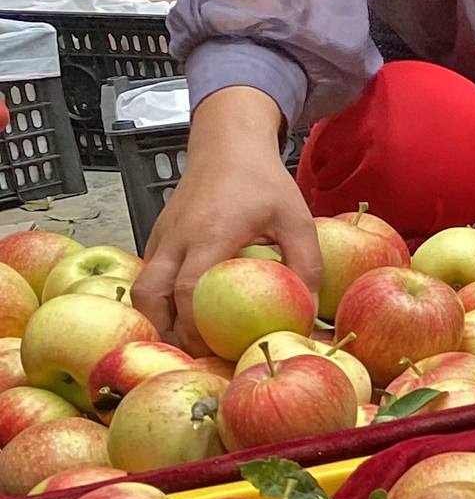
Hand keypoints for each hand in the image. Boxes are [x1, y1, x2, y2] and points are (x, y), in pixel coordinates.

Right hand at [133, 88, 323, 353]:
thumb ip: (307, 264)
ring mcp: (161, 235)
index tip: (211, 351)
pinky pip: (146, 274)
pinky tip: (181, 316)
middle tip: (192, 357)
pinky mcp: (157, 235)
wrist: (227, 141)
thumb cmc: (263, 181)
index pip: (187, 288)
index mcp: (209, 233)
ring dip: (156, 319)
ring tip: (185, 343)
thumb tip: (310, 312)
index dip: (193, 326)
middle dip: (164, 330)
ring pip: (140, 286)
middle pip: (149, 294)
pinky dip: (156, 300)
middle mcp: (177, 237)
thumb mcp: (297, 219)